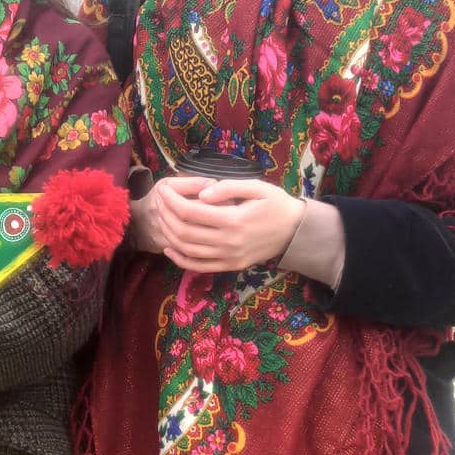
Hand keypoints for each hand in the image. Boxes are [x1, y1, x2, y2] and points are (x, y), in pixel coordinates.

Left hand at [137, 175, 306, 273]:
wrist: (296, 231)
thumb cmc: (276, 204)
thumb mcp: (257, 187)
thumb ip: (228, 188)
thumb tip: (201, 195)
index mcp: (234, 220)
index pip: (190, 211)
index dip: (172, 200)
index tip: (163, 189)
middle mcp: (228, 242)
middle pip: (183, 231)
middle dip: (166, 214)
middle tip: (159, 201)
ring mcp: (228, 257)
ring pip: (187, 250)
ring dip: (168, 234)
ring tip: (161, 218)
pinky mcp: (230, 266)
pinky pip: (199, 267)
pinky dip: (180, 259)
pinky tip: (169, 247)